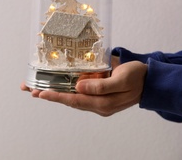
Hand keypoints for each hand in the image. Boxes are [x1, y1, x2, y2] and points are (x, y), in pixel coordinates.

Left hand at [21, 58, 146, 116]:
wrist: (150, 81)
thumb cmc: (137, 77)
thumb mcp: (122, 79)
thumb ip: (101, 86)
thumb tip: (78, 87)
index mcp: (103, 103)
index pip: (74, 100)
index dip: (56, 96)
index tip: (41, 92)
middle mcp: (97, 104)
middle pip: (68, 100)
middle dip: (49, 95)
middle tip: (30, 89)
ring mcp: (97, 101)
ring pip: (71, 97)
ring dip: (54, 92)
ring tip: (36, 88)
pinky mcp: (97, 94)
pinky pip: (78, 93)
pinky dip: (65, 89)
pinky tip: (56, 85)